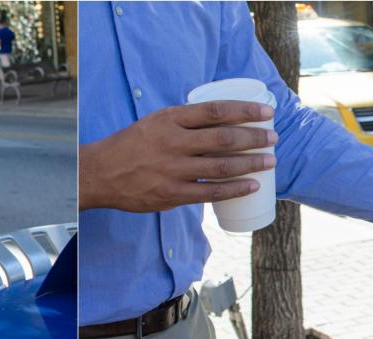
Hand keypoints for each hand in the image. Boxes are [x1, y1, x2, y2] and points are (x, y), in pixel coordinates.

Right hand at [79, 101, 277, 211]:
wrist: (100, 173)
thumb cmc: (131, 145)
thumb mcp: (155, 122)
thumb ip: (183, 123)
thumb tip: (220, 122)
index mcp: (169, 119)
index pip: (215, 110)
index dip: (245, 110)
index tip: (266, 112)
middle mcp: (173, 142)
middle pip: (224, 138)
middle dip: (254, 138)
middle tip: (273, 138)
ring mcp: (173, 170)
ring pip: (221, 166)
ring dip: (251, 163)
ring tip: (270, 161)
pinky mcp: (171, 194)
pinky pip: (210, 192)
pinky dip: (234, 188)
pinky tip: (251, 186)